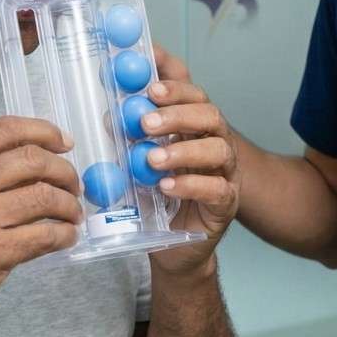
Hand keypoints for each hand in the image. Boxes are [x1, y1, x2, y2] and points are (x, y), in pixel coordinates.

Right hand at [0, 117, 80, 336]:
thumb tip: (38, 161)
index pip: (6, 130)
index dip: (44, 131)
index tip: (65, 142)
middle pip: (33, 160)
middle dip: (65, 171)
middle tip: (74, 185)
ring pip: (45, 197)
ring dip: (69, 205)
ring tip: (72, 214)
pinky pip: (45, 236)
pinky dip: (64, 235)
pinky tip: (65, 238)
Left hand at [144, 45, 239, 274]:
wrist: (174, 248)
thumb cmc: (159, 200)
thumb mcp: (140, 165)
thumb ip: (131, 141)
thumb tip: (110, 117)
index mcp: (196, 129)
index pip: (194, 97)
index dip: (176, 88)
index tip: (150, 89)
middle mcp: (216, 145)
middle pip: (210, 116)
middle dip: (177, 115)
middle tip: (146, 123)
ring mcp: (226, 173)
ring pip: (218, 150)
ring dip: (183, 151)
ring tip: (152, 159)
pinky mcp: (226, 203)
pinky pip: (216, 189)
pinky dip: (191, 185)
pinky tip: (167, 187)